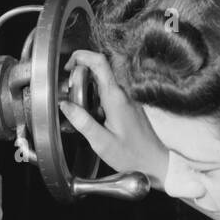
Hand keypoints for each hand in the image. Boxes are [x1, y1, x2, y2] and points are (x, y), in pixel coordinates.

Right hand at [60, 49, 168, 187]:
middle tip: (70, 97)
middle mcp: (122, 94)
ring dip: (87, 92)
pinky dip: (95, 102)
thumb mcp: (101, 142)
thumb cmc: (131, 155)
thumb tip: (66, 105)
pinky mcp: (127, 107)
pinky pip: (108, 96)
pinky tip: (92, 120)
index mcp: (115, 98)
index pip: (99, 62)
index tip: (69, 67)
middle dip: (80, 79)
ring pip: (102, 85)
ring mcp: (126, 100)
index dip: (81, 57)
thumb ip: (82, 122)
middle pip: (98, 72)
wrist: (154, 161)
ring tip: (80, 111)